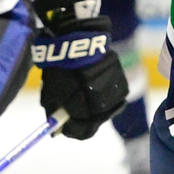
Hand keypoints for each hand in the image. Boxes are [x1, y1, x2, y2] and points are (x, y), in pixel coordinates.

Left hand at [34, 16, 127, 139]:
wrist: (82, 41)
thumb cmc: (62, 68)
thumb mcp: (51, 92)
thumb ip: (55, 112)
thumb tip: (55, 129)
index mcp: (88, 112)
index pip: (81, 133)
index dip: (69, 131)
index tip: (60, 127)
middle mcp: (106, 108)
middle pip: (93, 123)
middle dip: (79, 119)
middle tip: (67, 109)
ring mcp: (116, 96)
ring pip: (102, 110)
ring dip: (91, 106)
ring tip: (79, 90)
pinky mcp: (122, 84)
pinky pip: (109, 96)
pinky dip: (99, 94)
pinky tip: (90, 82)